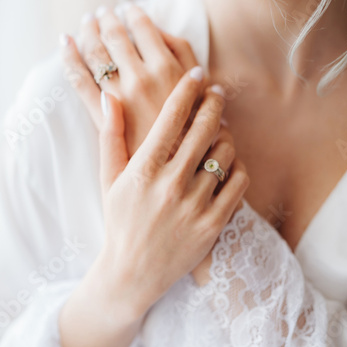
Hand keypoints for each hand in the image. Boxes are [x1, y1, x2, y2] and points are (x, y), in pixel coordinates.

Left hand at [61, 3, 202, 156]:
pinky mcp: (102, 115)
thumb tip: (160, 32)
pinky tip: (65, 43)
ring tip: (87, 22)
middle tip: (103, 13)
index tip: (128, 9)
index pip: (143, 27)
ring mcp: (118, 96)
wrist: (176, 169)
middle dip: (107, 19)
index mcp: (167, 68)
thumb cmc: (193, 131)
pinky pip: (79, 79)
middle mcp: (140, 77)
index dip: (133, 14)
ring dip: (88, 31)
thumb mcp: (204, 89)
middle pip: (115, 36)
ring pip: (95, 52)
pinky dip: (69, 57)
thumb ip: (184, 56)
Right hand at [89, 69, 248, 318]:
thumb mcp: (109, 180)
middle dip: (214, 103)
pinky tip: (227, 163)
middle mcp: (171, 185)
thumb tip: (111, 97)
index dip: (187, 89)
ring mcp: (195, 206)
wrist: (133, 272)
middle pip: (204, 128)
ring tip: (219, 133)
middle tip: (217, 93)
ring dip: (225, 136)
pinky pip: (238, 183)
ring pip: (225, 153)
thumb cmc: (120, 223)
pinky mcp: (213, 224)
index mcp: (143, 170)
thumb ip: (110, 137)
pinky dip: (237, 167)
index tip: (197, 73)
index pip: (172, 117)